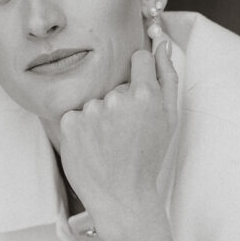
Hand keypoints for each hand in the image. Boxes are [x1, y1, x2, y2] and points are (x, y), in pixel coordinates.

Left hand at [58, 40, 177, 228]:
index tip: (139, 94)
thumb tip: (163, 43)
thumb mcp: (170, 119)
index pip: (139, 59)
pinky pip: (76, 115)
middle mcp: (116, 98)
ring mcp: (90, 111)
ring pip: (96, 102)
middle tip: (126, 135)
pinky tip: (93, 148)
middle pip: (116, 85)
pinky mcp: (69, 123)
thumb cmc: (148, 159)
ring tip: (108, 145)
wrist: (121, 197)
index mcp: (145, 94)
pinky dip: (82, 130)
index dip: (140, 75)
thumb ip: (168, 77)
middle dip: (120, 104)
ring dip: (100, 119)